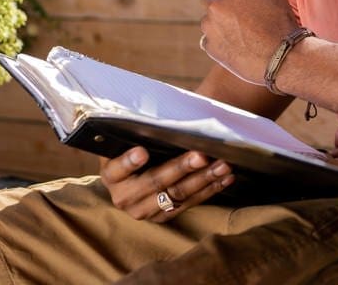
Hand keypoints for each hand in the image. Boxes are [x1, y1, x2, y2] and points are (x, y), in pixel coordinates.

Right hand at [99, 147, 232, 222]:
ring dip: (203, 179)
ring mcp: (144, 210)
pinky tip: (225, 177)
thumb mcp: (130, 140)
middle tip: (201, 156)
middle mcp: (124, 197)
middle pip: (154, 182)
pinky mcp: (163, 217)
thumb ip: (140, 134)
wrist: (134, 176)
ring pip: (176, 195)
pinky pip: (189, 204)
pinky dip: (210, 189)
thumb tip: (166, 120)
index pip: (117, 168)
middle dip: (180, 168)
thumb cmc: (135, 148)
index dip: (129, 161)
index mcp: (111, 175)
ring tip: (222, 165)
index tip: (142, 151)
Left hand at [200, 0, 298, 85]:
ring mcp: (210, 27)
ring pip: (209, 21)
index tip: (250, 6)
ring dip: (220, 24)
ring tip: (244, 34)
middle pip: (210, 1)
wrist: (282, 56)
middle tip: (244, 19)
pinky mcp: (209, 47)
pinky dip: (219, 42)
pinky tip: (238, 45)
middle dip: (223, 7)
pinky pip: (209, 40)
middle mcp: (214, 5)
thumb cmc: (279, 19)